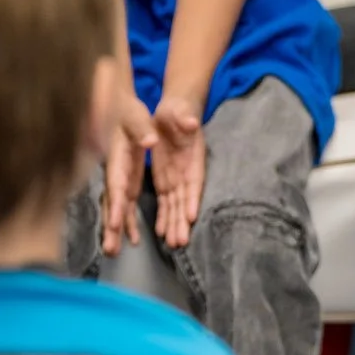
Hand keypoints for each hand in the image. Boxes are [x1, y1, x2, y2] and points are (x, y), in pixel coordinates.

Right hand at [101, 92, 155, 257]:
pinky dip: (127, 220)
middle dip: (111, 227)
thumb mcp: (135, 115)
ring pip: (117, 208)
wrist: (116, 106)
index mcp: (117, 158)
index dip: (115, 206)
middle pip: (112, 203)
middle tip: (110, 251)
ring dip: (117, 230)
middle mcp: (115, 172)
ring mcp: (120, 177)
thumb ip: (142, 128)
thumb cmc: (126, 110)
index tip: (113, 226)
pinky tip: (132, 237)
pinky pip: (125, 204)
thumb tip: (151, 140)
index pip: (116, 185)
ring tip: (114, 252)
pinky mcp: (126, 179)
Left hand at [151, 95, 206, 250]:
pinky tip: (161, 233)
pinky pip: (164, 201)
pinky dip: (163, 217)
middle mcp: (186, 173)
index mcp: (192, 158)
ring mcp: (175, 179)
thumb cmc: (178, 111)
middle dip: (182, 221)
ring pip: (175, 205)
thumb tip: (191, 123)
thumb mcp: (180, 111)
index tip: (191, 216)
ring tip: (172, 244)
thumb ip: (185, 119)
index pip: (194, 181)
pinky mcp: (164, 180)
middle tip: (180, 241)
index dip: (192, 198)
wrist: (174, 112)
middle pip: (185, 200)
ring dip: (174, 224)